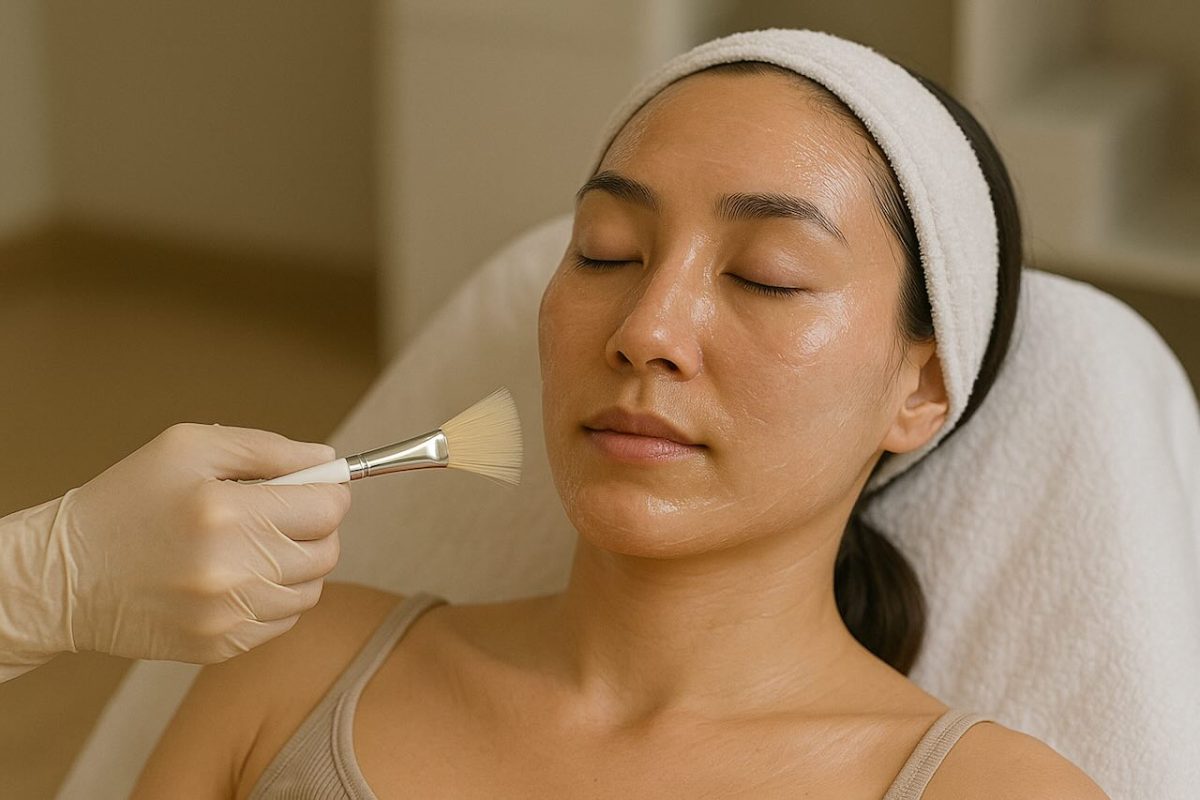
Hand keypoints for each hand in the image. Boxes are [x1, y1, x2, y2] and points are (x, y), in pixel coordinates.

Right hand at [50, 423, 349, 663]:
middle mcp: (230, 569)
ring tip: (256, 547)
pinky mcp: (219, 647)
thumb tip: (328, 460)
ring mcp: (225, 615)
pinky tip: (239, 578)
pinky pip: (282, 622)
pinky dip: (274, 598)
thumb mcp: (190, 448)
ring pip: (311, 591)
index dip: (329, 493)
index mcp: (224, 511)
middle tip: (284, 516)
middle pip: (326, 552)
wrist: (68, 576)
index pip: (326, 509)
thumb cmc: (128, 501)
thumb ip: (268, 450)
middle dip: (316, 528)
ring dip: (297, 566)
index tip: (315, 489)